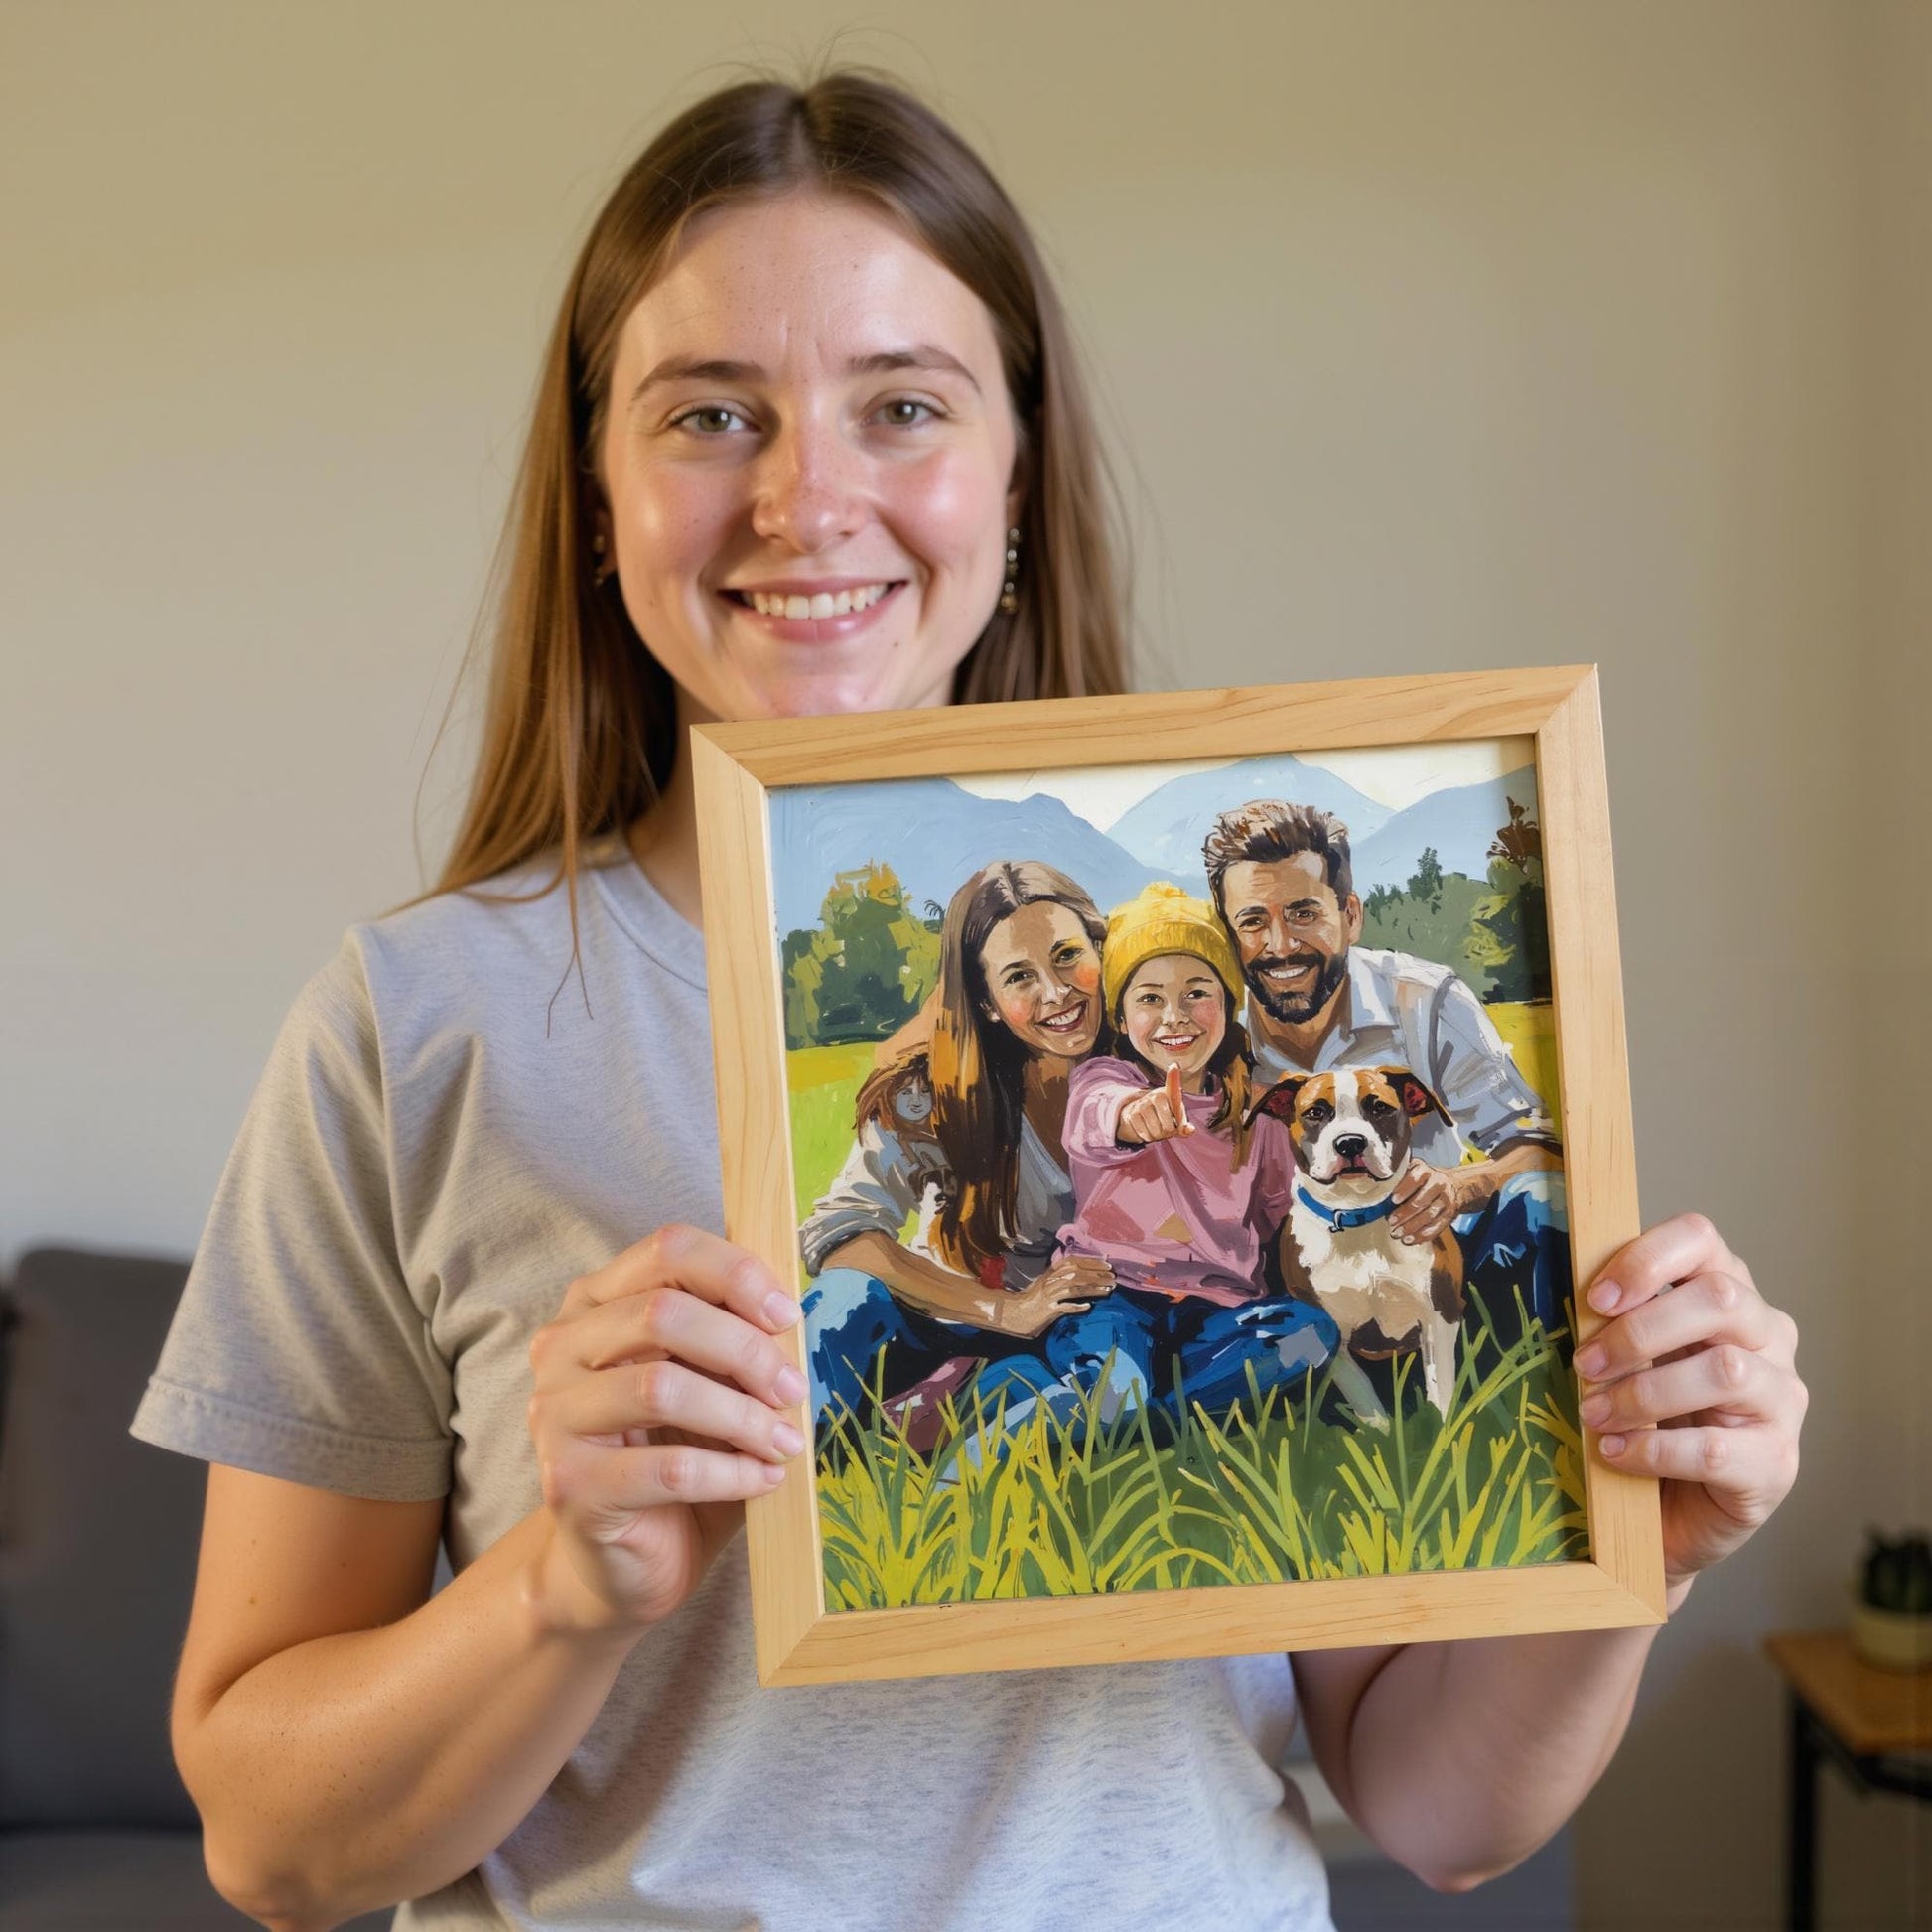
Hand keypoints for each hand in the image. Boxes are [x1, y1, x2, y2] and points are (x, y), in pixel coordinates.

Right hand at [525, 1225, 807, 1633]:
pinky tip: (764, 1481)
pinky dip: (731, 1472)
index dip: (736, 1273)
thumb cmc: (673, 1457)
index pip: (668, 1250)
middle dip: (745, 1349)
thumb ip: (735, 1341)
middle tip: (794, 1389)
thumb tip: (793, 1315)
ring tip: (785, 1443)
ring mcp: (555, 1415)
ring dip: (742, 1415)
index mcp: (596, 1303)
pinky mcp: (570, 1484)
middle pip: (664, 1313)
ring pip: (662, 1387)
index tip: (787, 1315)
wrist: (623, 1563)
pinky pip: (668, 1468)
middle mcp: (561, 1347)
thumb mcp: (711, 1384)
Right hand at [995, 1254, 1115, 1337]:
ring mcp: (1048, 1296)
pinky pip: (1064, 1307)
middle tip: (1113, 1277)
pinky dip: (1076, 1306)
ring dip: (1093, 1288)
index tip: (1107, 1263)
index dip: (1091, 1261)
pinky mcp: (1047, 1310)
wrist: (1012, 1314)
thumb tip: (1084, 1276)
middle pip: (1077, 1273)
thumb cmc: (1031, 1301)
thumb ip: (1062, 1279)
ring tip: (1108, 1289)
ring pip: (1074, 1287)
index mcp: (1050, 1273)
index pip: (1073, 1262)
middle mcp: (1050, 1281)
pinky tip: (1088, 1306)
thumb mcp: (1047, 1285)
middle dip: (1097, 1274)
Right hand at [1118, 1066, 1194, 1144]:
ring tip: (1157, 1127)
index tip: (1174, 1066)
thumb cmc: (1167, 1115)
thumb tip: (1189, 1129)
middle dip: (1168, 1132)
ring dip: (1158, 1136)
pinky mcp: (1132, 1113)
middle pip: (1168, 1126)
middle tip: (1167, 1127)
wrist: (1143, 1114)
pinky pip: (1143, 1133)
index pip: (1172, 1086)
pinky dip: (1147, 1137)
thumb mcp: (1177, 1120)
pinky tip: (1148, 1130)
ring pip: (1155, 1131)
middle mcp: (1156, 1096)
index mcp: (1170, 1094)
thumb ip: (1185, 1126)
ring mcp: (1142, 1104)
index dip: (1173, 1077)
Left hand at [1389, 1161, 1470, 1243]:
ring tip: (1397, 1234)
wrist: (1455, 1185)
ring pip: (1429, 1215)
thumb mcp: (1413, 1172)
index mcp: (1425, 1171)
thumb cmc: (1425, 1180)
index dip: (1404, 1190)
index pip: (1415, 1178)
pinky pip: (1437, 1227)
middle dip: (1405, 1213)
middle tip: (1391, 1222)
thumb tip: (1378, 1194)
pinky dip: (1422, 1235)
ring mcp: (1446, 1200)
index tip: (1393, 1200)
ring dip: (1412, 1227)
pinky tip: (1410, 1240)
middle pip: (1421, 1201)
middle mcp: (1438, 1183)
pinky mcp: (1450, 1214)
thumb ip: (1398, 1180)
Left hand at [1573, 1213, 1804, 1598]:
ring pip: (1725, 1369)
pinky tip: (1615, 1453)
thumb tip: (1569, 1299)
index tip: (1596, 1299)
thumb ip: (1618, 1321)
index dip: (1647, 1258)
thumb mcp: (1633, 1358)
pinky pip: (1716, 1447)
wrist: (1674, 1512)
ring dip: (1643, 1391)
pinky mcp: (1777, 1463)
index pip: (1703, 1239)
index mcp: (1729, 1295)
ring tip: (1593, 1412)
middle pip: (1721, 1299)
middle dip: (1640, 1331)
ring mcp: (1782, 1401)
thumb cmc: (1650, 1417)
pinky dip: (1653, 1449)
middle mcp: (1770, 1338)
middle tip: (1584, 1363)